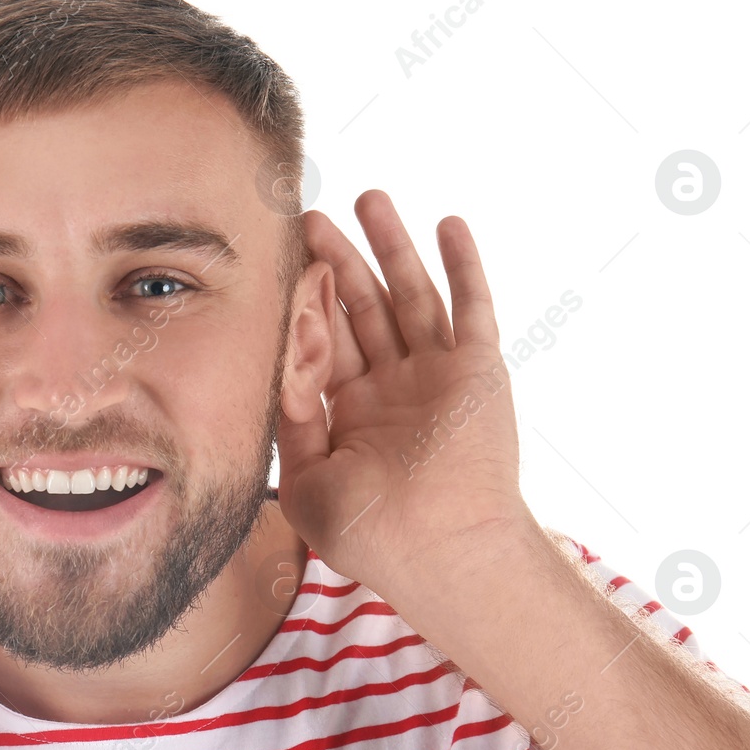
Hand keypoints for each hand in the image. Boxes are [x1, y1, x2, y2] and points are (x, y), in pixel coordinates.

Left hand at [276, 190, 531, 589]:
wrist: (441, 552)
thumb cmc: (372, 534)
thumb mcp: (305, 480)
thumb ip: (288, 424)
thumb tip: (271, 375)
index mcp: (351, 412)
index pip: (321, 341)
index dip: (301, 305)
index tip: (280, 266)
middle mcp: (393, 387)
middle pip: (359, 307)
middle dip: (335, 260)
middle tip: (308, 216)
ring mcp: (436, 374)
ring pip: (410, 294)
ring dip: (390, 246)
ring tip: (368, 197)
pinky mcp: (478, 368)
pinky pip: (472, 305)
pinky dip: (463, 264)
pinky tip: (448, 223)